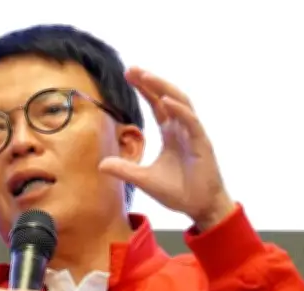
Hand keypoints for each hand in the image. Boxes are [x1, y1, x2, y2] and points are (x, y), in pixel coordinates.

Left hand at [98, 67, 235, 229]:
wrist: (200, 208)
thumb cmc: (178, 192)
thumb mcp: (144, 180)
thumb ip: (125, 169)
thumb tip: (101, 164)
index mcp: (171, 133)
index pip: (157, 105)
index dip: (145, 89)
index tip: (129, 75)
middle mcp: (182, 129)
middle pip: (167, 97)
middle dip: (151, 82)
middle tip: (132, 69)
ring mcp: (193, 134)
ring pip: (180, 103)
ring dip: (163, 88)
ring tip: (146, 76)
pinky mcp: (202, 144)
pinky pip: (191, 122)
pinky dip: (179, 110)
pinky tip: (166, 101)